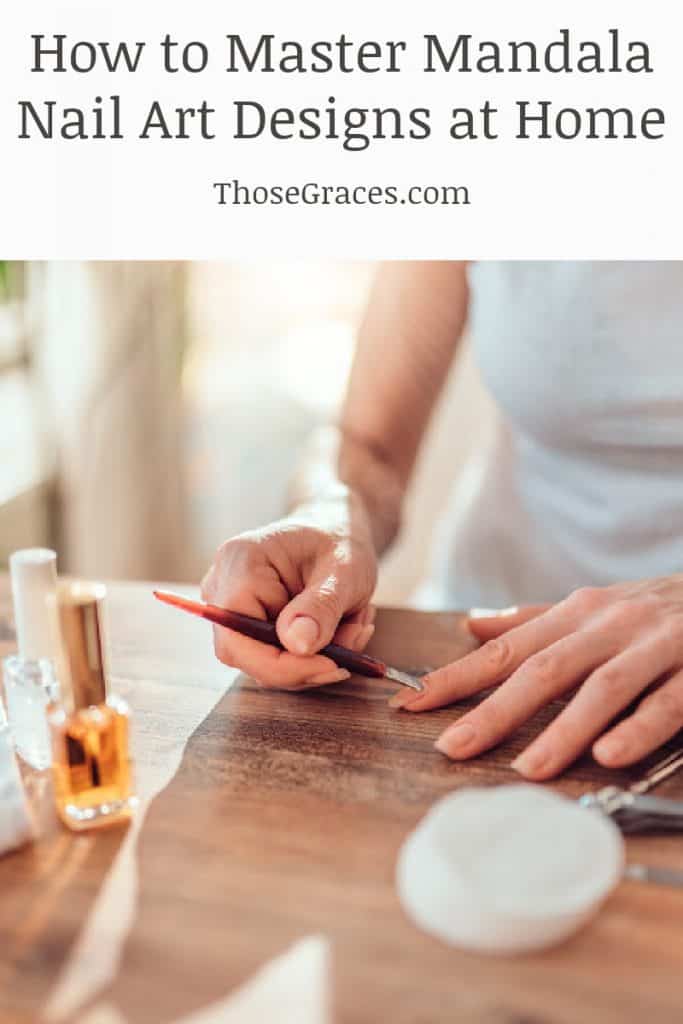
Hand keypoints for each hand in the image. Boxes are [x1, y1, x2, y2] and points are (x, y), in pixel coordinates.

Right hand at [201, 497, 376, 688]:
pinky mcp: (247, 623)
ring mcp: (230, 607)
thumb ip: (321, 607)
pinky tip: (341, 626)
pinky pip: (275, 656)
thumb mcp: (345, 570)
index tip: (333, 666)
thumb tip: (298, 647)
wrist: (335, 527)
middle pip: (249, 656)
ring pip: (267, 661)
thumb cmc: (339, 540)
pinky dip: (314, 652)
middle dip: (307, 662)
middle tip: (353, 645)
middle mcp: (222, 586)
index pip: (239, 639)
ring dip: (318, 656)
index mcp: (240, 563)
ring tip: (355, 623)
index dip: (282, 665)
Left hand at [390, 578, 682, 778]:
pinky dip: (637, 727)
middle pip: (542, 670)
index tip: (409, 704)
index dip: (456, 677)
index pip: (504, 650)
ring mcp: (650, 646)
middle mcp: (606, 627)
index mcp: (574, 615)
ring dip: (563, 730)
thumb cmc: (649, 608)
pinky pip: (666, 702)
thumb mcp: (589, 606)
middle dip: (494, 710)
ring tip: (527, 769)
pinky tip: (609, 754)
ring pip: (600, 688)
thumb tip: (471, 625)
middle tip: (452, 746)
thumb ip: (532, 620)